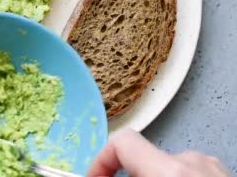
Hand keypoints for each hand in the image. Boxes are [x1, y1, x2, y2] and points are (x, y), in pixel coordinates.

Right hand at [87, 129, 228, 176]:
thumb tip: (96, 175)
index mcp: (169, 171)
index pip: (121, 143)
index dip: (99, 161)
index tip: (92, 176)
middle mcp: (192, 162)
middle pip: (143, 156)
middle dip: (126, 173)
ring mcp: (213, 169)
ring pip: (167, 166)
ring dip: (150, 176)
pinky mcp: (225, 176)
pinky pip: (189, 173)